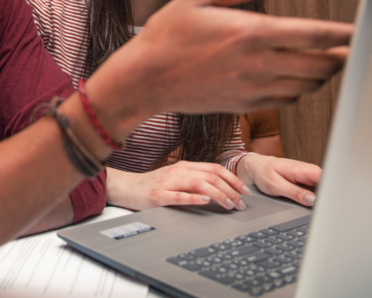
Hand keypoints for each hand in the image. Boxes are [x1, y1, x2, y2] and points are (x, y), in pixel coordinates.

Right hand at [87, 0, 353, 135]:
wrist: (144, 79)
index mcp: (251, 32)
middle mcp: (258, 63)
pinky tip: (298, 79)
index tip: (359, 30)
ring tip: (330, 63)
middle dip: (340, 57)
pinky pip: (285, 100)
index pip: (314, 34)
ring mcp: (252, 88)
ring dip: (322, 75)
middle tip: (351, 48)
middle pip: (319, 65)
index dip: (343, 33)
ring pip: (306, 86)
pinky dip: (299, 90)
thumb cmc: (167, 35)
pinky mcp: (244, 105)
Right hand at [106, 162, 250, 211]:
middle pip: (211, 177)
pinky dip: (194, 198)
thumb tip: (220, 187)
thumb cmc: (153, 184)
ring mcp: (168, 182)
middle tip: (240, 204)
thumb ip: (195, 179)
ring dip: (218, 195)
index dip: (233, 179)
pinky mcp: (158, 195)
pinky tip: (205, 202)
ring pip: (199, 185)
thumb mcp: (176, 177)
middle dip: (230, 190)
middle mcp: (178, 171)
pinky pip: (179, 196)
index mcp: (184, 166)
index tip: (245, 191)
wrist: (126, 188)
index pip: (215, 168)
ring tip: (229, 205)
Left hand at [238, 153, 320, 206]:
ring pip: (322, 186)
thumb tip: (312, 200)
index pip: (324, 177)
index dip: (329, 190)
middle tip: (323, 208)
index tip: (328, 202)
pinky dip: (316, 195)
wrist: (257, 166)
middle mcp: (307, 170)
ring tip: (318, 206)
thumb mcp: (276, 185)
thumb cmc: (264, 173)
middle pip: (325, 183)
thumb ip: (294, 193)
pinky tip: (312, 202)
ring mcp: (307, 175)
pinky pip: (315, 188)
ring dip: (321, 196)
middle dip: (327, 195)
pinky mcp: (305, 180)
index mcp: (301, 169)